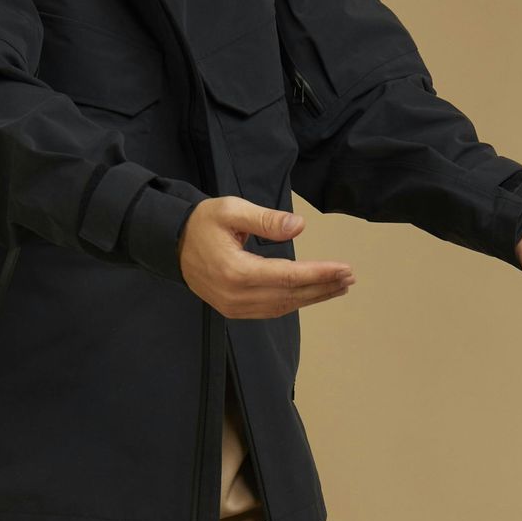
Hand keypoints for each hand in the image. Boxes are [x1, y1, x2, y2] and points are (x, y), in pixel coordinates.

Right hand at [177, 196, 354, 317]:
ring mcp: (235, 307)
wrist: (172, 244)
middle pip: (291, 295)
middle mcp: (237, 296)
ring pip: (284, 306)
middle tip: (349, 278)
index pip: (288, 276)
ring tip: (339, 286)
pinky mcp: (234, 310)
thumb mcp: (232, 210)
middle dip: (323, 286)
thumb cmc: (203, 223)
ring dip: (314, 296)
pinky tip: (312, 294)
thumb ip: (266, 220)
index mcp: (236, 271)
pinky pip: (271, 310)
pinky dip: (295, 302)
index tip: (344, 269)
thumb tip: (299, 227)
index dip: (319, 274)